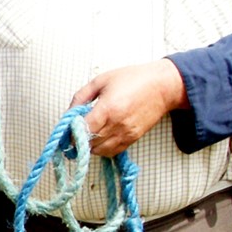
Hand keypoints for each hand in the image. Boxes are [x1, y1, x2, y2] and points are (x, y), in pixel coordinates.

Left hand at [71, 60, 186, 156]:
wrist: (163, 86)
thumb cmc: (133, 79)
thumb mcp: (101, 80)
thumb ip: (81, 96)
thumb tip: (68, 113)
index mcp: (107, 109)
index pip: (83, 130)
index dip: (71, 132)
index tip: (67, 128)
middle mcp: (117, 124)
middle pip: (89, 143)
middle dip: (78, 139)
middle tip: (75, 131)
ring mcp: (126, 133)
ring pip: (99, 151)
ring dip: (89, 146)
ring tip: (88, 134)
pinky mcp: (133, 138)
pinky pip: (112, 152)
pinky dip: (102, 148)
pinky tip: (100, 137)